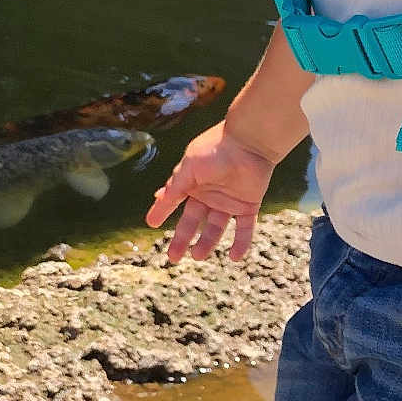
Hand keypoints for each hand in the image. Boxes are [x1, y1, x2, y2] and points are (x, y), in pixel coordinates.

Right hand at [145, 123, 276, 263]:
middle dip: (182, 238)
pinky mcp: (248, 205)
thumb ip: (176, 185)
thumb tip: (158, 197)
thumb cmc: (216, 149)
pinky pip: (244, 228)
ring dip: (207, 242)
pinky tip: (234, 257)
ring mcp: (228, 201)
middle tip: (173, 257)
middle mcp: (208, 193)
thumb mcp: (190, 167)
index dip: (162, 212)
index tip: (151, 224)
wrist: (249, 142)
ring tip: (198, 256)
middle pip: (193, 220)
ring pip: (216, 227)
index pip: (173, 201)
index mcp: (192, 182)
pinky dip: (240, 243)